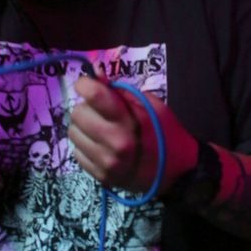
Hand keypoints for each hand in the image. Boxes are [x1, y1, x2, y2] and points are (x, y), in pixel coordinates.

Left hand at [69, 76, 198, 193]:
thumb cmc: (164, 132)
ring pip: (73, 133)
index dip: (84, 84)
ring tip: (101, 131)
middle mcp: (115, 142)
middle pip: (77, 114)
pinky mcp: (101, 177)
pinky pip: (77, 153)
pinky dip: (86, 147)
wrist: (177, 172)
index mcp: (128, 120)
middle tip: (100, 113)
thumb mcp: (150, 104)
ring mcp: (106, 162)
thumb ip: (120, 91)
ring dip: (84, 128)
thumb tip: (96, 74)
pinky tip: (101, 147)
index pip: (94, 95)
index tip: (86, 84)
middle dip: (86, 108)